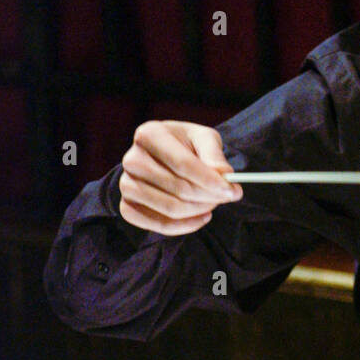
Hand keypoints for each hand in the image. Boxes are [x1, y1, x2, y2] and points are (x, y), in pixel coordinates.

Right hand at [119, 120, 242, 234]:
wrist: (165, 155)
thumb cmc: (187, 144)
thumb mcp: (204, 138)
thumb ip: (215, 155)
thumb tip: (225, 175)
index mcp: (149, 134)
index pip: (182, 163)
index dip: (210, 180)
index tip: (233, 190)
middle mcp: (132, 159)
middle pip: (177, 188)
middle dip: (210, 196)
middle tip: (230, 196)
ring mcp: (125, 184)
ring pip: (170, 208)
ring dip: (200, 210)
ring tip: (215, 202)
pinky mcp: (126, 206)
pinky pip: (157, 225)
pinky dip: (185, 226)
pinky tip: (202, 216)